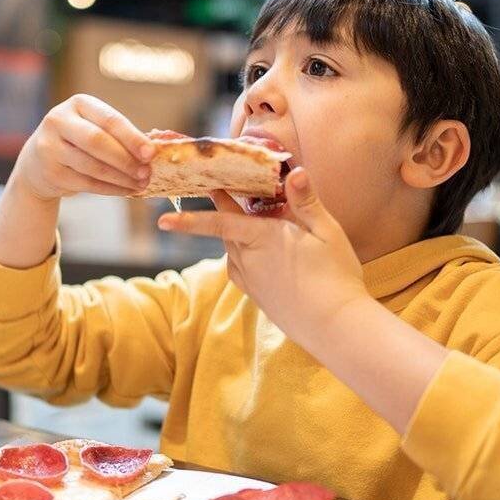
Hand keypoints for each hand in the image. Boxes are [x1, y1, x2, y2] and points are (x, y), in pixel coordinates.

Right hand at [13, 94, 153, 201]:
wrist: (38, 163)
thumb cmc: (79, 142)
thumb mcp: (93, 128)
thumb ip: (119, 135)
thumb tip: (154, 150)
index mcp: (78, 104)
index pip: (108, 119)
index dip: (131, 137)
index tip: (151, 153)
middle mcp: (59, 121)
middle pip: (97, 141)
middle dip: (126, 159)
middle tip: (147, 172)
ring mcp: (50, 147)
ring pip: (92, 165)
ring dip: (121, 178)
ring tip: (140, 184)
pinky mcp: (51, 172)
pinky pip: (87, 183)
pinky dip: (110, 189)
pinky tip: (126, 191)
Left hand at [157, 168, 366, 343]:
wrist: (336, 327)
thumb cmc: (336, 276)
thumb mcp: (327, 232)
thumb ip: (306, 201)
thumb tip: (294, 172)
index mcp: (262, 238)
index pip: (218, 222)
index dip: (190, 219)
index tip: (163, 220)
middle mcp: (249, 260)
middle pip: (225, 231)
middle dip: (222, 212)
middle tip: (221, 190)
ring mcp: (252, 282)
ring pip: (232, 252)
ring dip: (233, 235)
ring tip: (247, 220)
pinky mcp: (259, 298)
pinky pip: (239, 271)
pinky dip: (241, 257)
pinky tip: (255, 253)